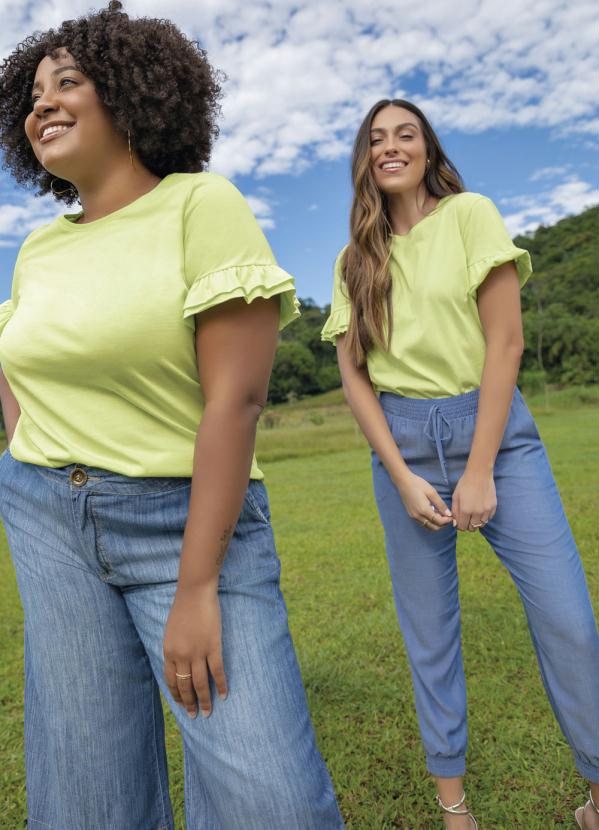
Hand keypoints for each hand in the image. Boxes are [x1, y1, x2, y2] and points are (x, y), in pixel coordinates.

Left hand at [163, 583, 227, 718]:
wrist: (195, 592)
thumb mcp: (171, 631)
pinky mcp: (213, 646)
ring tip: (208, 712)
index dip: (176, 694)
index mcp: (169, 651)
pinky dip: (222, 685)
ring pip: (201, 683)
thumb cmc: (183, 608)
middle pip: (186, 686)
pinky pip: (217, 671)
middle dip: (190, 703)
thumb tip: (179, 664)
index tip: (181, 704)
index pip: (171, 680)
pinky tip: (225, 695)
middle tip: (194, 716)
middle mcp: (181, 655)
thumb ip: (174, 648)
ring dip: (205, 700)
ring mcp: (198, 652)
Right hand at [394, 470, 453, 531]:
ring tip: (441, 515)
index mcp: (424, 510)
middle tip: (448, 517)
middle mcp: (418, 516)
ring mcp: (413, 516)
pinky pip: (423, 523)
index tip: (452, 517)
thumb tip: (449, 514)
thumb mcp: (432, 492)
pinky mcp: (411, 515)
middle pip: (434, 527)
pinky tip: (433, 513)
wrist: (403, 482)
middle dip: (443, 524)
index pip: (438, 521)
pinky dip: (430, 522)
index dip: (447, 521)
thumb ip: (440, 504)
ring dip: (436, 524)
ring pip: (428, 526)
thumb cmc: (418, 484)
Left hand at [451, 470, 496, 531]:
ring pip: (481, 524)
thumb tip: (456, 524)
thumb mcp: (455, 497)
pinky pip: (488, 518)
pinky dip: (484, 517)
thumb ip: (455, 511)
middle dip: (467, 525)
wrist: (480, 474)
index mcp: (466, 510)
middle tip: (466, 518)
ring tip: (473, 514)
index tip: (460, 521)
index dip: (460, 525)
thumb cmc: (465, 484)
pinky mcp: (493, 507)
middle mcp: (477, 513)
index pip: (462, 527)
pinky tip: (480, 510)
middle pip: (472, 528)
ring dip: (476, 522)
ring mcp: (486, 510)